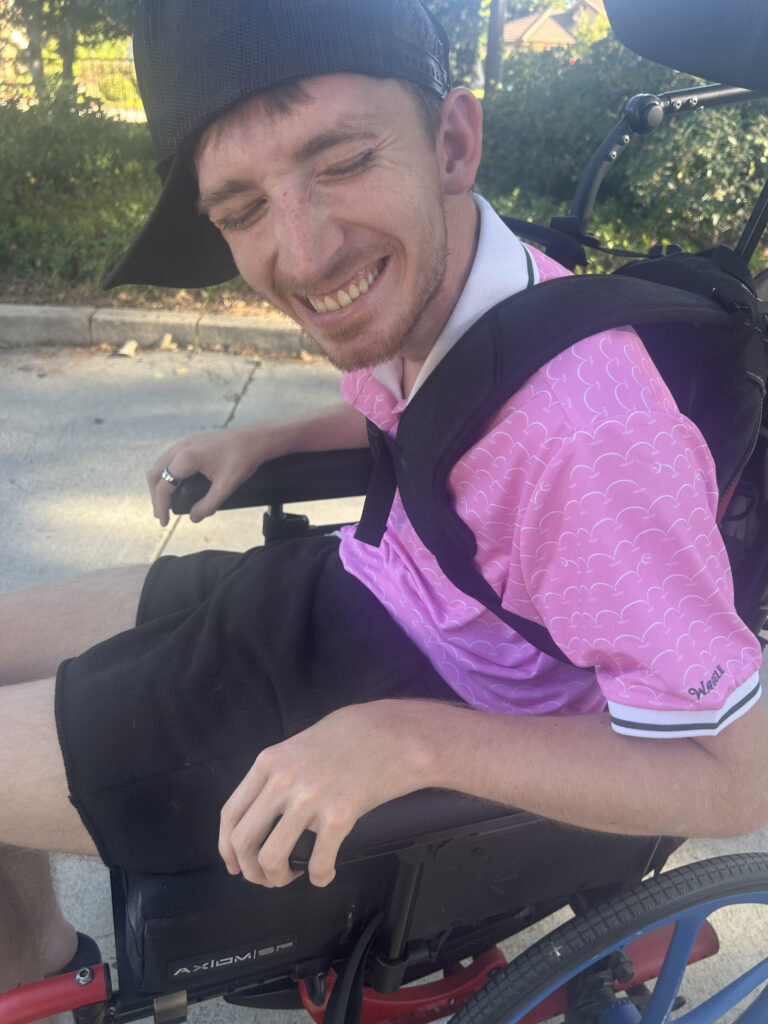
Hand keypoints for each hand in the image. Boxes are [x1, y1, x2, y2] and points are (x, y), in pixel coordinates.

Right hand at [147, 425, 274, 525]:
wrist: (256, 438)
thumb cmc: (243, 459)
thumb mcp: (226, 487)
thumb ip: (208, 505)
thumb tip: (193, 518)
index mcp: (187, 457)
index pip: (164, 486)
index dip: (161, 507)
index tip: (164, 522)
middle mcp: (182, 446)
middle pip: (155, 474)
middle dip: (156, 496)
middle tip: (161, 515)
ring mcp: (185, 441)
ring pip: (160, 464)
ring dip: (160, 484)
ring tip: (165, 503)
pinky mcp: (191, 440)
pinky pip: (170, 458)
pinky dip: (167, 473)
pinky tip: (174, 484)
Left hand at [218, 701, 432, 887]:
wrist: (392, 733)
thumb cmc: (349, 737)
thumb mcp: (298, 746)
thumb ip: (276, 775)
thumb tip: (260, 812)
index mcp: (268, 763)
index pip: (230, 814)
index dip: (226, 847)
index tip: (234, 863)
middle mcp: (282, 781)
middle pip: (244, 841)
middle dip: (251, 870)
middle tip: (267, 877)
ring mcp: (309, 798)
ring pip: (271, 858)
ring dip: (278, 878)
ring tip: (294, 875)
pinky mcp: (338, 815)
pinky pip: (318, 862)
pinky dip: (319, 877)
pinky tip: (325, 873)